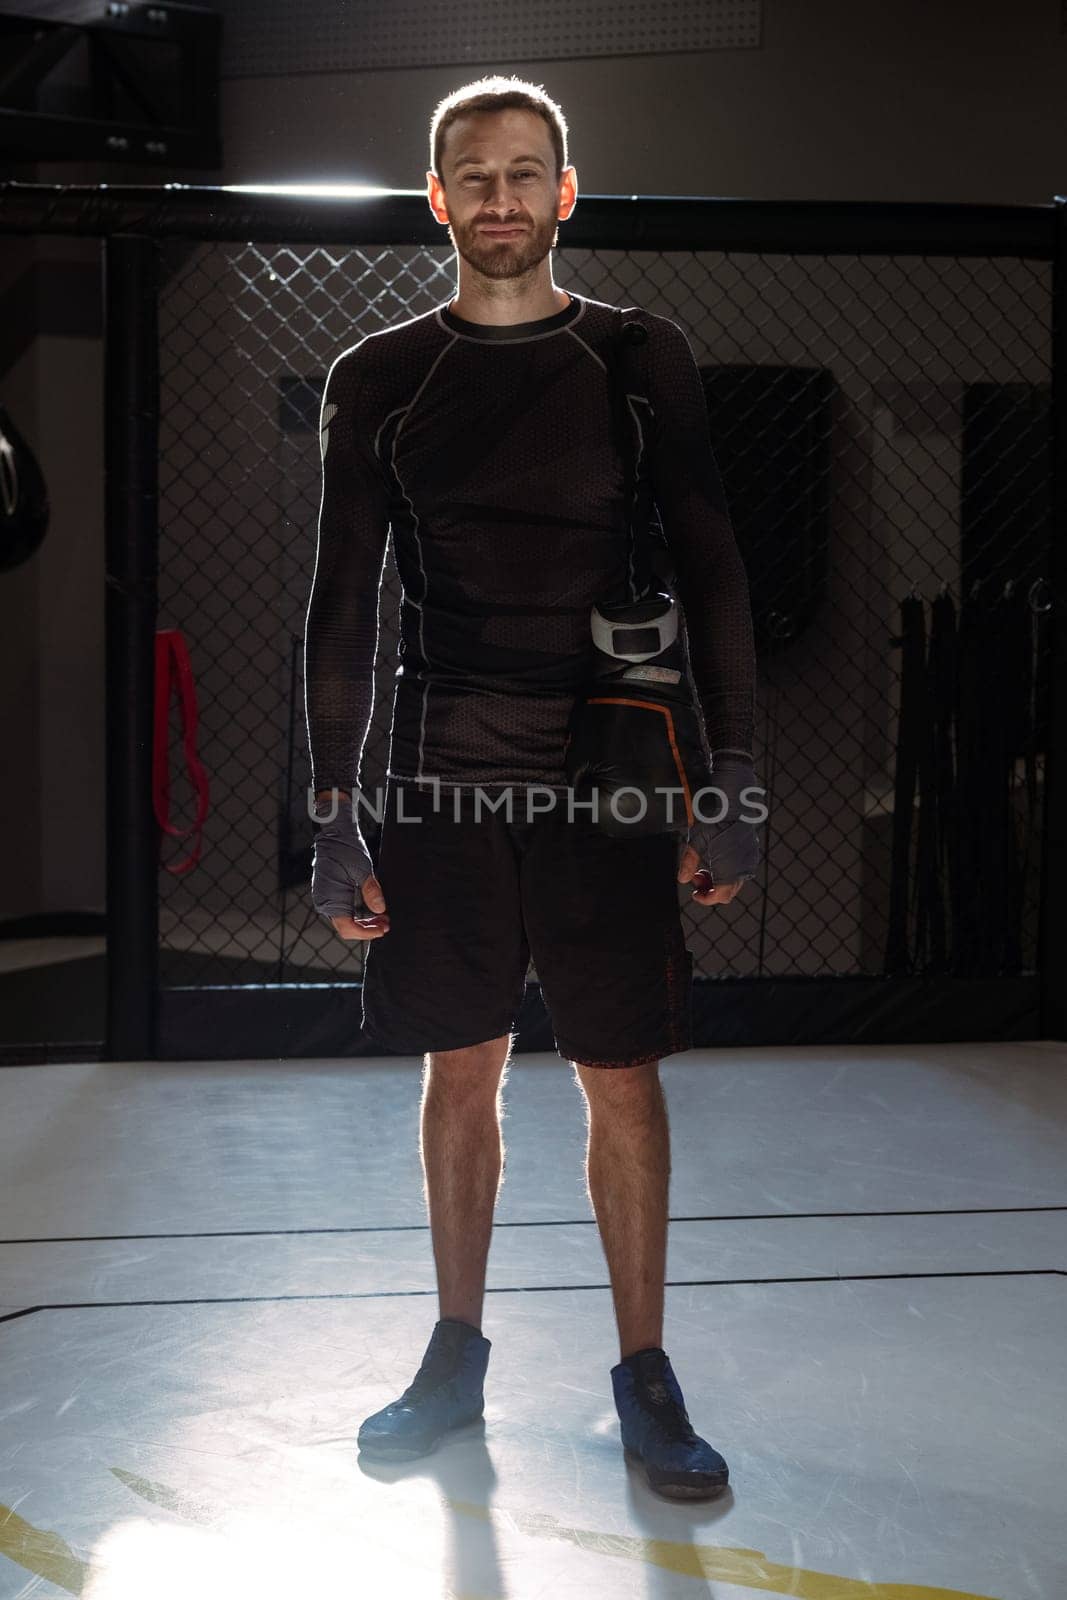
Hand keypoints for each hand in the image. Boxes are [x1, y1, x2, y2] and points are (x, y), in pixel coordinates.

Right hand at [311, 792, 389, 940]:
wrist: (334, 834)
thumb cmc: (346, 849)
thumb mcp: (362, 869)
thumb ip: (371, 891)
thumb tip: (380, 910)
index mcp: (331, 899)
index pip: (348, 929)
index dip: (367, 933)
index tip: (383, 930)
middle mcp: (325, 902)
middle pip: (347, 928)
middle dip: (368, 929)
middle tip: (386, 924)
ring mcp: (325, 898)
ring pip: (345, 920)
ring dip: (364, 922)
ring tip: (382, 917)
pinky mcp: (328, 893)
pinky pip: (342, 910)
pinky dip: (357, 913)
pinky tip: (371, 909)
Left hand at [676, 754, 763, 905]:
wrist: (733, 798)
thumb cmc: (713, 818)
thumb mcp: (696, 841)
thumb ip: (689, 863)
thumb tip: (683, 879)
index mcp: (729, 869)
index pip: (719, 896)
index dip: (705, 898)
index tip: (694, 893)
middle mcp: (743, 867)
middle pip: (728, 892)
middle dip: (712, 889)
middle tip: (697, 878)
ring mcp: (749, 859)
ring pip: (735, 881)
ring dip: (720, 880)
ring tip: (706, 867)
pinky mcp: (752, 850)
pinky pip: (741, 869)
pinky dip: (729, 870)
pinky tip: (717, 858)